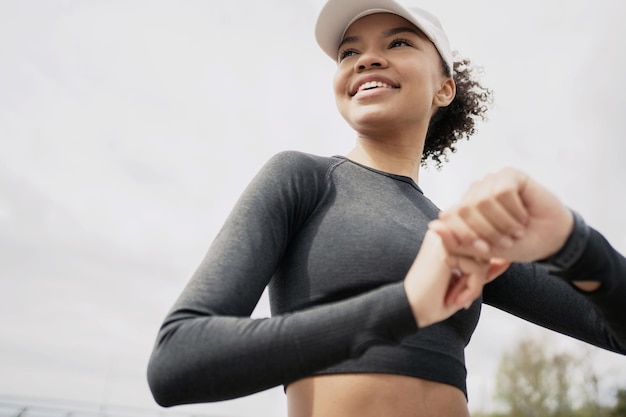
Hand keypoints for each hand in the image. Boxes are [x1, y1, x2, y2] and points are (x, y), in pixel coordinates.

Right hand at [403, 229, 509, 327]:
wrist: (410, 310)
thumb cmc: (434, 298)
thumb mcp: (466, 282)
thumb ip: (485, 269)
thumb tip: (507, 259)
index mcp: (448, 235)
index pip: (482, 244)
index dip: (482, 270)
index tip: (467, 290)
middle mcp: (445, 230)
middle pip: (486, 249)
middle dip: (479, 277)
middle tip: (463, 297)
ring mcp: (444, 238)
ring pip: (484, 257)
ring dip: (476, 284)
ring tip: (459, 299)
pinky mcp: (445, 250)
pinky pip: (476, 266)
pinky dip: (472, 288)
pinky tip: (456, 299)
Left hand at [432, 168, 573, 262]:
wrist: (552, 241)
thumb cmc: (518, 245)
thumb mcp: (486, 251)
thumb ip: (459, 242)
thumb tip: (432, 227)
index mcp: (464, 211)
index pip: (449, 218)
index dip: (465, 236)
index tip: (485, 251)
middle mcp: (474, 194)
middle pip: (465, 209)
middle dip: (486, 231)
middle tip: (506, 242)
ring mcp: (491, 182)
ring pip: (484, 200)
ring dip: (504, 222)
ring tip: (517, 230)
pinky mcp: (510, 175)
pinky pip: (503, 191)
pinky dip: (515, 210)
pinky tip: (524, 215)